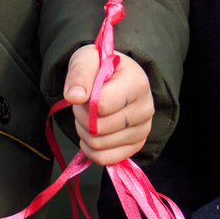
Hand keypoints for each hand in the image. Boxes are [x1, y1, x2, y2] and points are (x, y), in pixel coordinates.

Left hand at [63, 45, 152, 166]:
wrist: (114, 77)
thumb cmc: (101, 67)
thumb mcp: (87, 59)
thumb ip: (80, 73)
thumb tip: (74, 96)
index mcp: (137, 83)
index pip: (101, 105)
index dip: (85, 101)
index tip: (87, 90)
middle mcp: (146, 108)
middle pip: (98, 128)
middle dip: (82, 117)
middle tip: (85, 104)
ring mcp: (143, 129)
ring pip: (99, 145)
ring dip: (84, 132)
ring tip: (90, 115)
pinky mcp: (136, 146)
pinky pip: (105, 159)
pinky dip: (91, 149)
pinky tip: (91, 134)